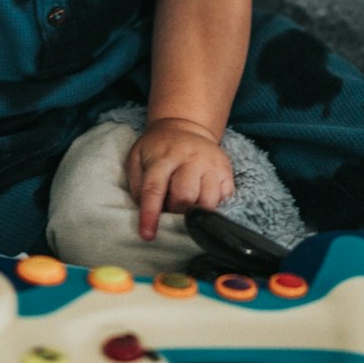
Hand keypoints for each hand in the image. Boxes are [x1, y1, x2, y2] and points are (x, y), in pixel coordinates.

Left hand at [126, 118, 234, 240]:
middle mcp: (189, 158)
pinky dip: (214, 208)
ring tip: (187, 210)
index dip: (151, 214)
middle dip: (176, 213)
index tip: (147, 235)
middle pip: (185, 197)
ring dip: (196, 214)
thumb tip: (145, 212)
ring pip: (208, 201)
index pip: (155, 188)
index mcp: (163, 155)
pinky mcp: (226, 171)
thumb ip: (137, 185)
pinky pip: (224, 199)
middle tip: (171, 213)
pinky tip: (203, 203)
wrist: (187, 127)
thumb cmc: (158, 148)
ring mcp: (211, 164)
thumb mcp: (138, 158)